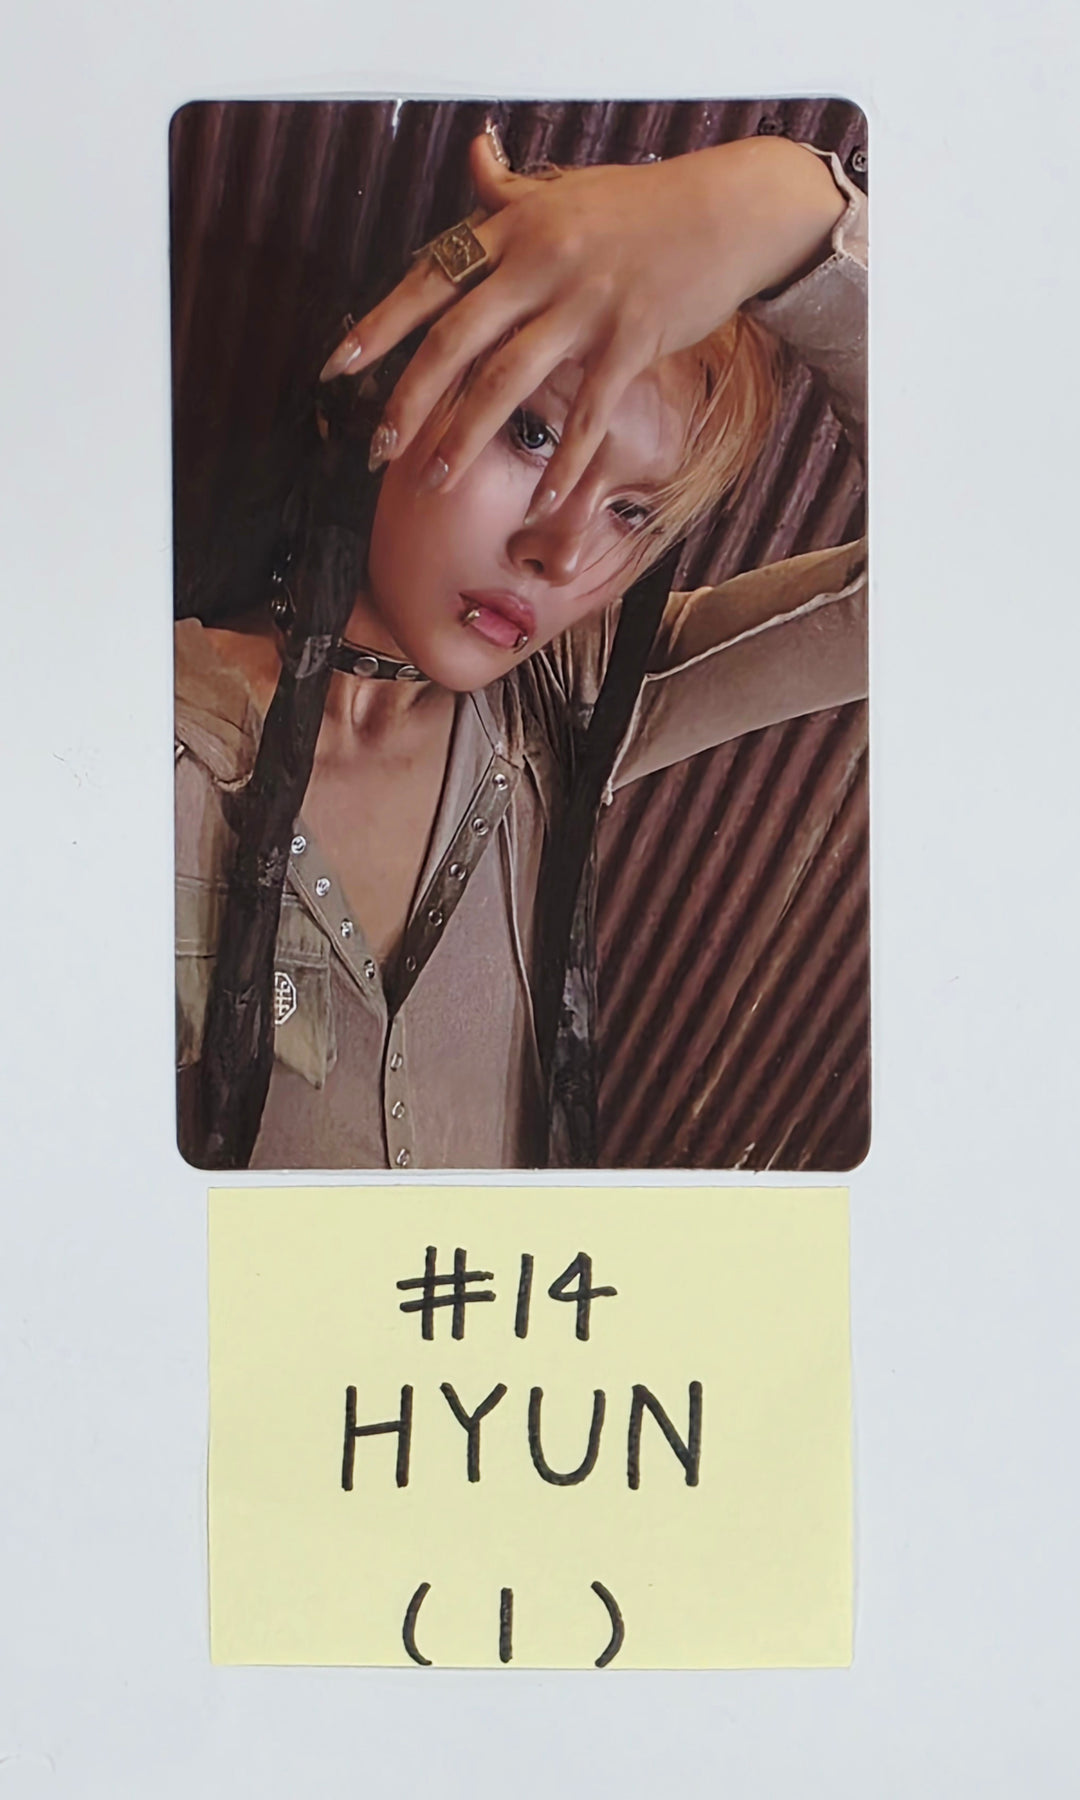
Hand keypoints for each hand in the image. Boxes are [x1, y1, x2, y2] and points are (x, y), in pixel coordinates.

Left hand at [321, 128, 845, 513]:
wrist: (731, 209)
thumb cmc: (645, 205)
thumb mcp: (569, 190)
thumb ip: (512, 192)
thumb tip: (473, 158)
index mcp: (517, 228)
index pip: (431, 278)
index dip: (380, 325)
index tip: (336, 367)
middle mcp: (542, 263)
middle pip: (456, 340)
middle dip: (410, 399)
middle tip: (377, 448)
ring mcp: (587, 304)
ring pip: (508, 381)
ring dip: (464, 438)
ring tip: (433, 481)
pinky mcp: (632, 340)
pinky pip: (589, 413)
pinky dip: (565, 463)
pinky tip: (542, 504)